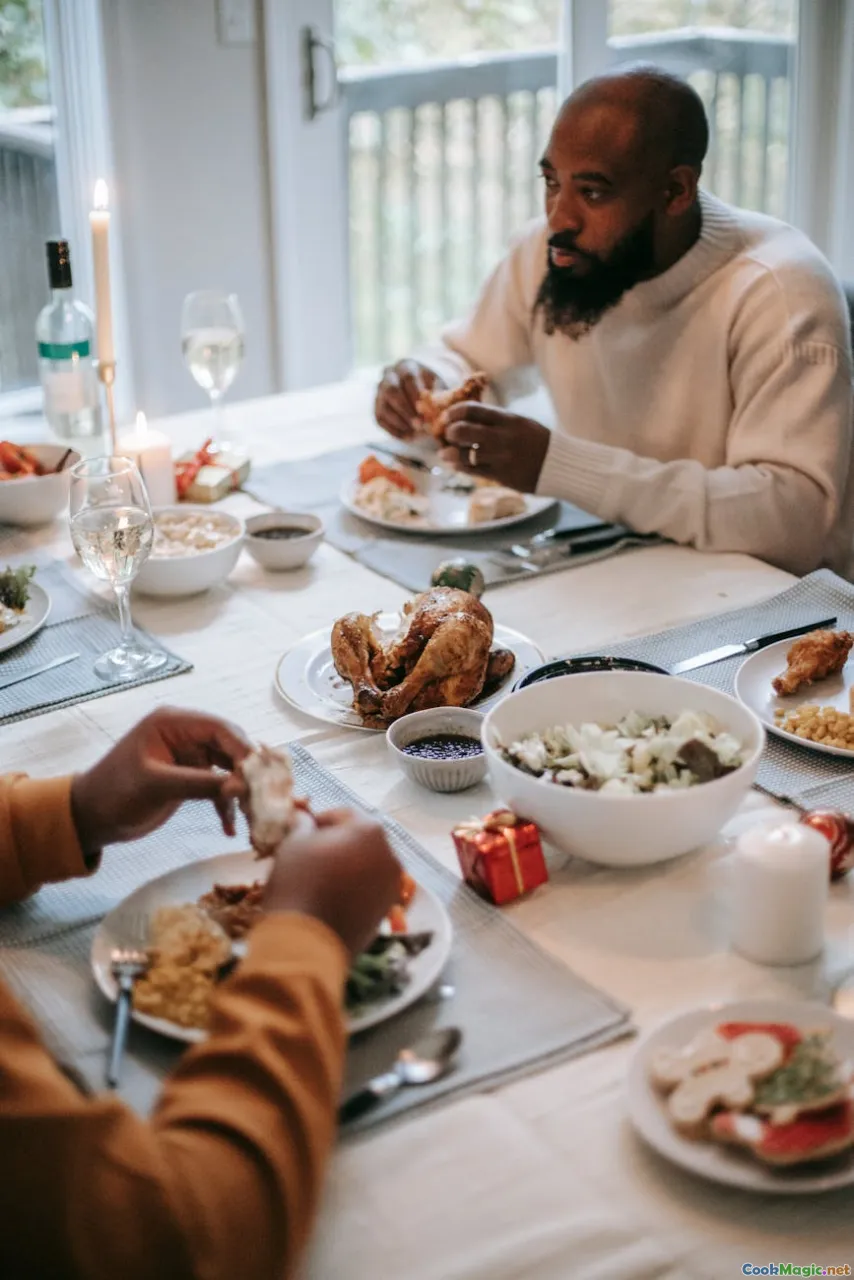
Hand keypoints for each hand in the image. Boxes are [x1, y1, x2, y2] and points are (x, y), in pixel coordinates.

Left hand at [70, 707, 250, 854]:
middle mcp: (185, 735)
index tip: (260, 776)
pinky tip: (229, 827)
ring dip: (239, 792)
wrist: (91, 817)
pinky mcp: (189, 778)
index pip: (220, 728)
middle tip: (261, 798)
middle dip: (246, 773)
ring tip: (251, 816)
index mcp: (173, 723)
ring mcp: (189, 756)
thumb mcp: (157, 785)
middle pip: (230, 747)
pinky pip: (217, 787)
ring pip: (228, 768)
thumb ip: (200, 784)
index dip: (243, 750)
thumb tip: (241, 787)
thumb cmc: (115, 792)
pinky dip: (225, 805)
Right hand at [263, 809, 400, 958]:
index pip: (344, 814)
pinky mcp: (385, 911)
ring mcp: (391, 885)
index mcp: (370, 830)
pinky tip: (330, 895)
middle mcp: (390, 855)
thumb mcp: (294, 844)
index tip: (302, 828)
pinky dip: (353, 887)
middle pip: (360, 839)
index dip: (320, 819)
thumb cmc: (298, 884)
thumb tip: (303, 817)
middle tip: (310, 851)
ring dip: (347, 865)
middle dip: (337, 842)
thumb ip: (302, 826)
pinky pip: (369, 889)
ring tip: (319, 875)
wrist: (306, 944)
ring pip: (366, 865)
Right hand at [374, 359, 444, 439]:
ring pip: (384, 407)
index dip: (415, 394)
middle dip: (406, 410)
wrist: (418, 392)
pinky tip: (408, 437)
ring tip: (415, 434)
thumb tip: (437, 407)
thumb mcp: (438, 386)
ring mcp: (380, 392)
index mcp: (406, 366)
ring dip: (400, 422)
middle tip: (419, 425)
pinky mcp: (376, 407)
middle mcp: (389, 376)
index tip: (425, 410)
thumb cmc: (431, 388)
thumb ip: (439, 394)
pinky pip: (380, 419)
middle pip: (392, 391)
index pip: (408, 378)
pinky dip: (394, 430)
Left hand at [439, 403, 550, 492]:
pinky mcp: (502, 476)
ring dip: (449, 453)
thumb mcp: (519, 422)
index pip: (472, 410)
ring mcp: (501, 457)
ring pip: (464, 454)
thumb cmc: (536, 441)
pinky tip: (456, 465)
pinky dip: (460, 467)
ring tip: (445, 454)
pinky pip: (473, 471)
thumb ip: (495, 420)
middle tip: (448, 435)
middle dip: (450, 432)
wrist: (559, 465)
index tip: (448, 417)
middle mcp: (503, 437)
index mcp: (508, 419)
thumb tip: (465, 418)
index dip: (454, 412)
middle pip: (463, 430)